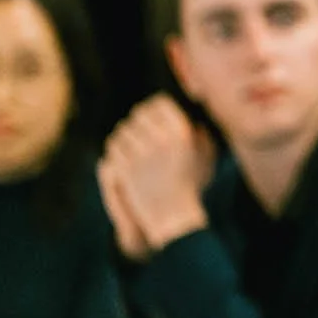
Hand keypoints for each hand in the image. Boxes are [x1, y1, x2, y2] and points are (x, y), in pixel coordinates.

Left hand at [97, 95, 214, 257]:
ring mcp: (141, 153)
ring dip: (125, 136)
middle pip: (138, 115)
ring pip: (123, 130)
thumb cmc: (191, 186)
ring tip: (130, 145)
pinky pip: (113, 147)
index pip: (159, 103)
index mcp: (182, 133)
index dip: (153, 107)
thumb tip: (192, 122)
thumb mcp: (205, 157)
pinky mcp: (124, 167)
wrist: (173, 215)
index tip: (151, 115)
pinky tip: (123, 156)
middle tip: (138, 131)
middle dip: (137, 122)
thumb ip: (200, 136)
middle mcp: (161, 139)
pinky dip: (116, 150)